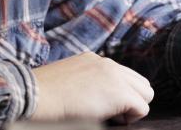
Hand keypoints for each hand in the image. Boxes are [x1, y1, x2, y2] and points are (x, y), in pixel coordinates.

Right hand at [31, 52, 153, 123]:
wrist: (33, 95)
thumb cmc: (42, 95)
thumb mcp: (68, 80)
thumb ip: (86, 82)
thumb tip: (96, 96)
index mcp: (97, 60)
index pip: (125, 75)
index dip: (120, 93)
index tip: (103, 105)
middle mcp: (109, 64)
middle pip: (141, 83)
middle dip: (132, 100)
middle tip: (112, 114)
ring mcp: (116, 76)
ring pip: (146, 93)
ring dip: (133, 107)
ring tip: (112, 116)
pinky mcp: (119, 93)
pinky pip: (142, 108)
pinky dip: (131, 117)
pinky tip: (111, 120)